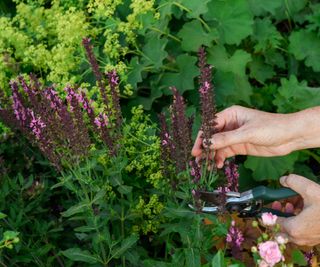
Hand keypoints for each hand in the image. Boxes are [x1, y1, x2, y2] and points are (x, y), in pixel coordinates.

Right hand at [192, 105, 319, 167]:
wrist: (290, 137)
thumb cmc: (271, 127)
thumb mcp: (247, 133)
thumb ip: (226, 138)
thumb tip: (207, 143)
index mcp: (231, 115)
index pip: (210, 126)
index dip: (202, 137)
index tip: (196, 149)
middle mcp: (230, 125)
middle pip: (212, 137)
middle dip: (204, 148)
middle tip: (197, 160)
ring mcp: (234, 136)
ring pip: (217, 146)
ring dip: (211, 155)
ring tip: (206, 166)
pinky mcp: (239, 146)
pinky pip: (225, 152)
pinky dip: (220, 158)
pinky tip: (218, 165)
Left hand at [276, 174, 319, 245]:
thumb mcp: (310, 189)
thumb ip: (292, 181)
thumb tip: (283, 180)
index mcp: (294, 228)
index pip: (272, 223)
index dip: (269, 211)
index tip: (270, 202)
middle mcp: (299, 238)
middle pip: (280, 228)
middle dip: (278, 214)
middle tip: (279, 203)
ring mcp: (308, 240)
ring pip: (290, 230)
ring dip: (288, 216)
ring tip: (292, 203)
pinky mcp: (315, 239)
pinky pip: (300, 231)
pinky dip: (298, 220)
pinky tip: (303, 208)